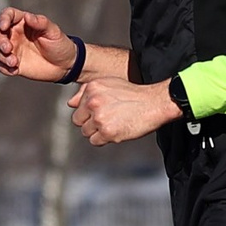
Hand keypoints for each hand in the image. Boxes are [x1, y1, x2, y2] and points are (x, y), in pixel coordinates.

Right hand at [0, 7, 77, 81]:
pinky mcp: (13, 64)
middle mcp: (14, 35)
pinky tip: (15, 70)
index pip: (7, 15)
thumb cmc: (60, 44)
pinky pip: (1, 65)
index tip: (4, 26)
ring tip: (14, 62)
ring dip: (1, 55)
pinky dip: (4, 68)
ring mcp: (13, 50)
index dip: (3, 19)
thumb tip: (27, 16)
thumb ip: (41, 23)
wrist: (65, 65)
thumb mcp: (53, 32)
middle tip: (8, 48)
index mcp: (23, 23)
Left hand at [68, 77, 183, 145]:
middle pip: (78, 121)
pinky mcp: (107, 132)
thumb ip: (86, 92)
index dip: (88, 112)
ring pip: (86, 132)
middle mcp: (93, 102)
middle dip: (90, 123)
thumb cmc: (133, 94)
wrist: (154, 103)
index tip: (101, 112)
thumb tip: (70, 103)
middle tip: (107, 119)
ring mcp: (99, 117)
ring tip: (114, 123)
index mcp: (91, 88)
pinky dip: (105, 139)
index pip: (77, 108)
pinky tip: (117, 130)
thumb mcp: (108, 84)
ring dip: (97, 132)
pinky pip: (95, 141)